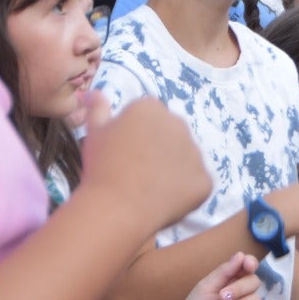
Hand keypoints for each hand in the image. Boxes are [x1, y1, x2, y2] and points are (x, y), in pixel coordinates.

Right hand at [79, 94, 211, 235]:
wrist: (117, 207)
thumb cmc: (102, 167)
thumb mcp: (94, 133)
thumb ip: (98, 109)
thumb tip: (94, 92)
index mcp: (151, 107)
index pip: (147, 117)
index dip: (134, 136)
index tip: (122, 153)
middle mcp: (178, 123)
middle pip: (170, 134)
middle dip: (157, 149)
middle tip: (136, 172)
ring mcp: (195, 151)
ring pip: (185, 158)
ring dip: (173, 169)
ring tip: (148, 189)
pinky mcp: (205, 179)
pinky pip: (196, 183)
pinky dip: (184, 192)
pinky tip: (163, 201)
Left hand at [182, 252, 268, 299]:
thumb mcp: (205, 288)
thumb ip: (224, 272)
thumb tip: (241, 254)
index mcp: (231, 279)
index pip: (248, 266)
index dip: (251, 263)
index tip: (248, 265)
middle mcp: (242, 293)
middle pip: (254, 282)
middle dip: (239, 289)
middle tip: (221, 297)